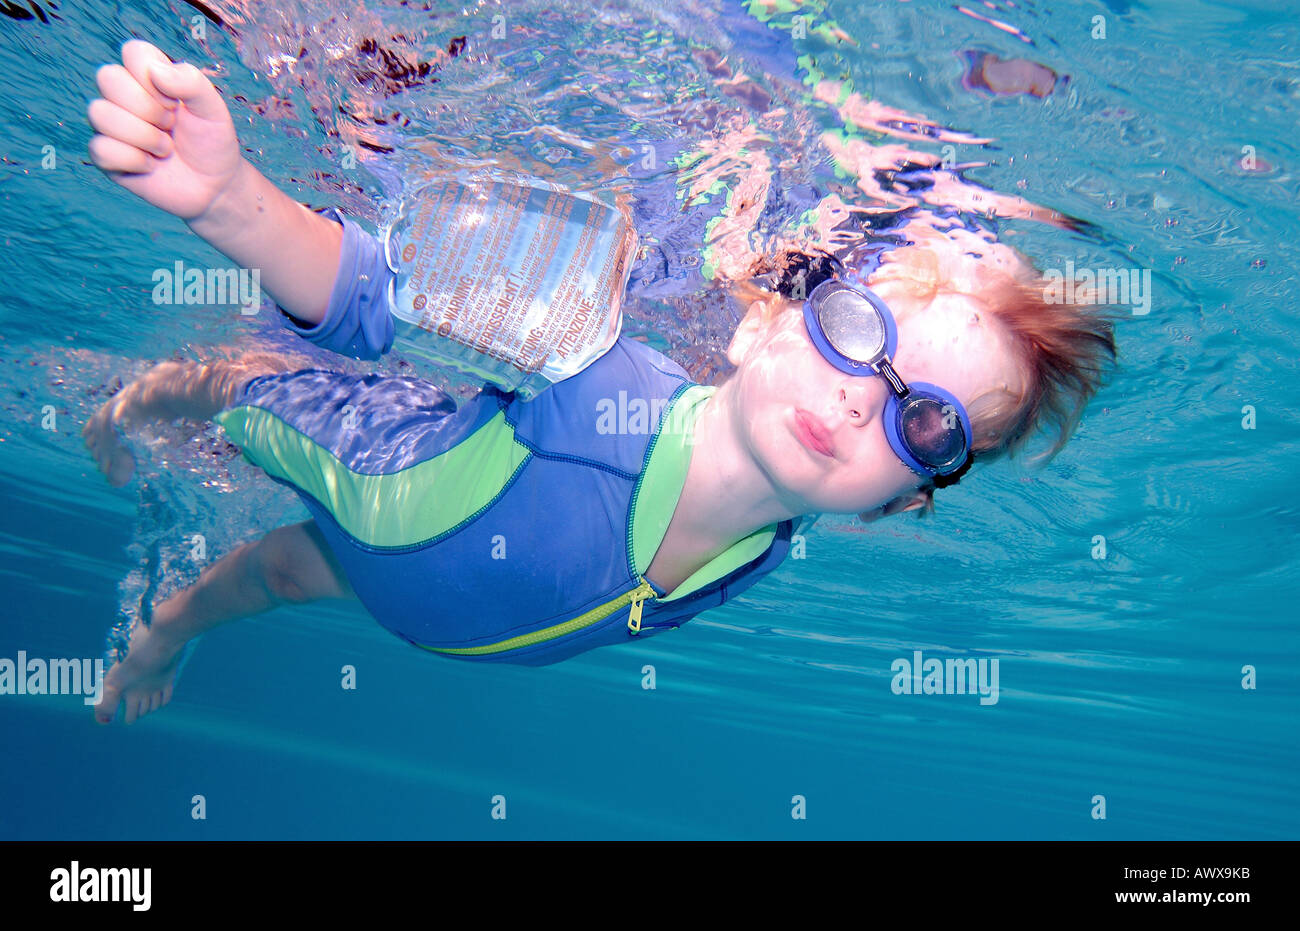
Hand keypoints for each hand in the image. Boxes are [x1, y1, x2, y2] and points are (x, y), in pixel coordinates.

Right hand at [87, 39, 241, 220]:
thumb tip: (156, 70)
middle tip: (170, 126)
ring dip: (143, 136)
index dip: (155, 78)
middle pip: (107, 77)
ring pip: (99, 113)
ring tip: (164, 148)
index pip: (132, 51)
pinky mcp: (106, 156)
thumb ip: (192, 82)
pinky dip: (134, 161)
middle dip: (148, 108)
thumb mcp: (213, 109)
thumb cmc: (211, 142)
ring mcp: (111, 125)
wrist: (214, 186)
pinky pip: (101, 149)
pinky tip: (150, 166)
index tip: (175, 102)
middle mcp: (122, 96)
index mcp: (147, 76)